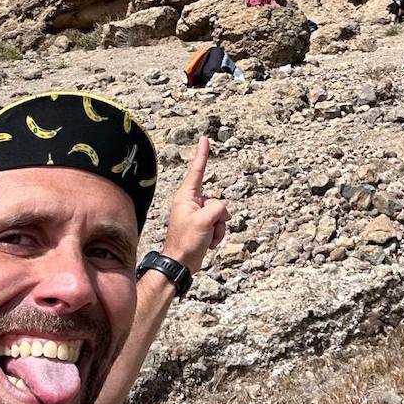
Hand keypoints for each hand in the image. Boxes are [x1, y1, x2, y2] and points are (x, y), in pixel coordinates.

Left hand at [161, 137, 228, 273]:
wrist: (181, 264)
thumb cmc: (187, 241)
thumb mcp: (204, 221)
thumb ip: (217, 208)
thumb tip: (222, 211)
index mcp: (186, 197)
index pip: (197, 171)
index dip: (202, 154)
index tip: (204, 139)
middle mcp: (191, 202)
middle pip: (216, 200)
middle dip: (218, 216)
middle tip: (205, 230)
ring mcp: (197, 214)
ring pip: (220, 213)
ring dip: (218, 227)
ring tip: (206, 237)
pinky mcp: (202, 224)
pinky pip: (219, 224)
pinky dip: (217, 234)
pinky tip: (208, 242)